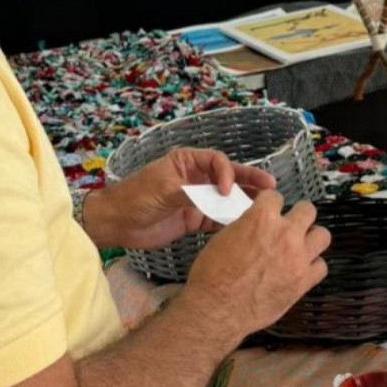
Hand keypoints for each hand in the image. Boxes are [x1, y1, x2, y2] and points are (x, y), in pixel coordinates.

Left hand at [85, 148, 275, 249]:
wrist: (116, 224)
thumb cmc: (135, 198)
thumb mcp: (163, 190)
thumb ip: (192, 192)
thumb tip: (220, 197)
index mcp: (187, 162)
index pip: (217, 162)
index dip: (228, 173)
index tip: (227, 189)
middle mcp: (195, 178)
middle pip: (228, 178)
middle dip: (248, 181)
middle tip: (271, 185)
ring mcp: (196, 199)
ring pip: (226, 199)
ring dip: (244, 202)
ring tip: (265, 207)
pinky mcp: (194, 219)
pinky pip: (218, 218)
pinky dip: (231, 221)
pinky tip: (246, 225)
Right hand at [179, 192, 330, 336]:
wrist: (216, 309)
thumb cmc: (212, 276)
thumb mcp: (224, 238)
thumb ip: (246, 227)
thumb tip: (254, 226)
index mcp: (262, 218)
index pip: (275, 197)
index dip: (271, 203)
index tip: (271, 209)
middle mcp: (285, 234)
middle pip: (308, 210)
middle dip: (298, 215)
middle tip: (291, 225)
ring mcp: (298, 257)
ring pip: (323, 235)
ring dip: (312, 238)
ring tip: (301, 246)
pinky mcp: (303, 281)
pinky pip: (321, 267)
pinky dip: (313, 267)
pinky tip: (302, 270)